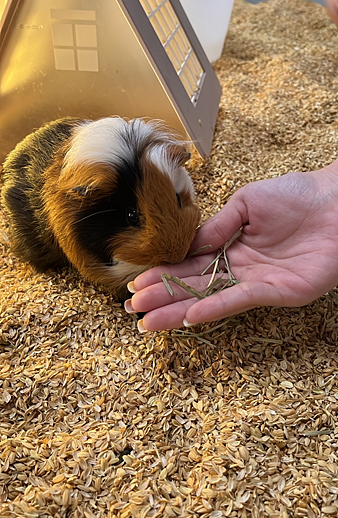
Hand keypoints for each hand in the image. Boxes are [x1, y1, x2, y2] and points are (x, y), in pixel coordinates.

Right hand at [126, 165, 337, 330]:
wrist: (335, 202)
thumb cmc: (295, 195)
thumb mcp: (246, 203)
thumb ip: (217, 227)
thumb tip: (185, 246)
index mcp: (231, 246)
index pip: (190, 265)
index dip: (163, 275)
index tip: (137, 284)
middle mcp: (240, 269)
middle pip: (195, 287)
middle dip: (163, 298)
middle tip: (133, 310)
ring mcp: (258, 283)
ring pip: (211, 299)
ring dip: (179, 310)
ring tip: (149, 322)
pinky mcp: (278, 292)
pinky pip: (241, 300)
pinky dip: (215, 308)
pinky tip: (190, 315)